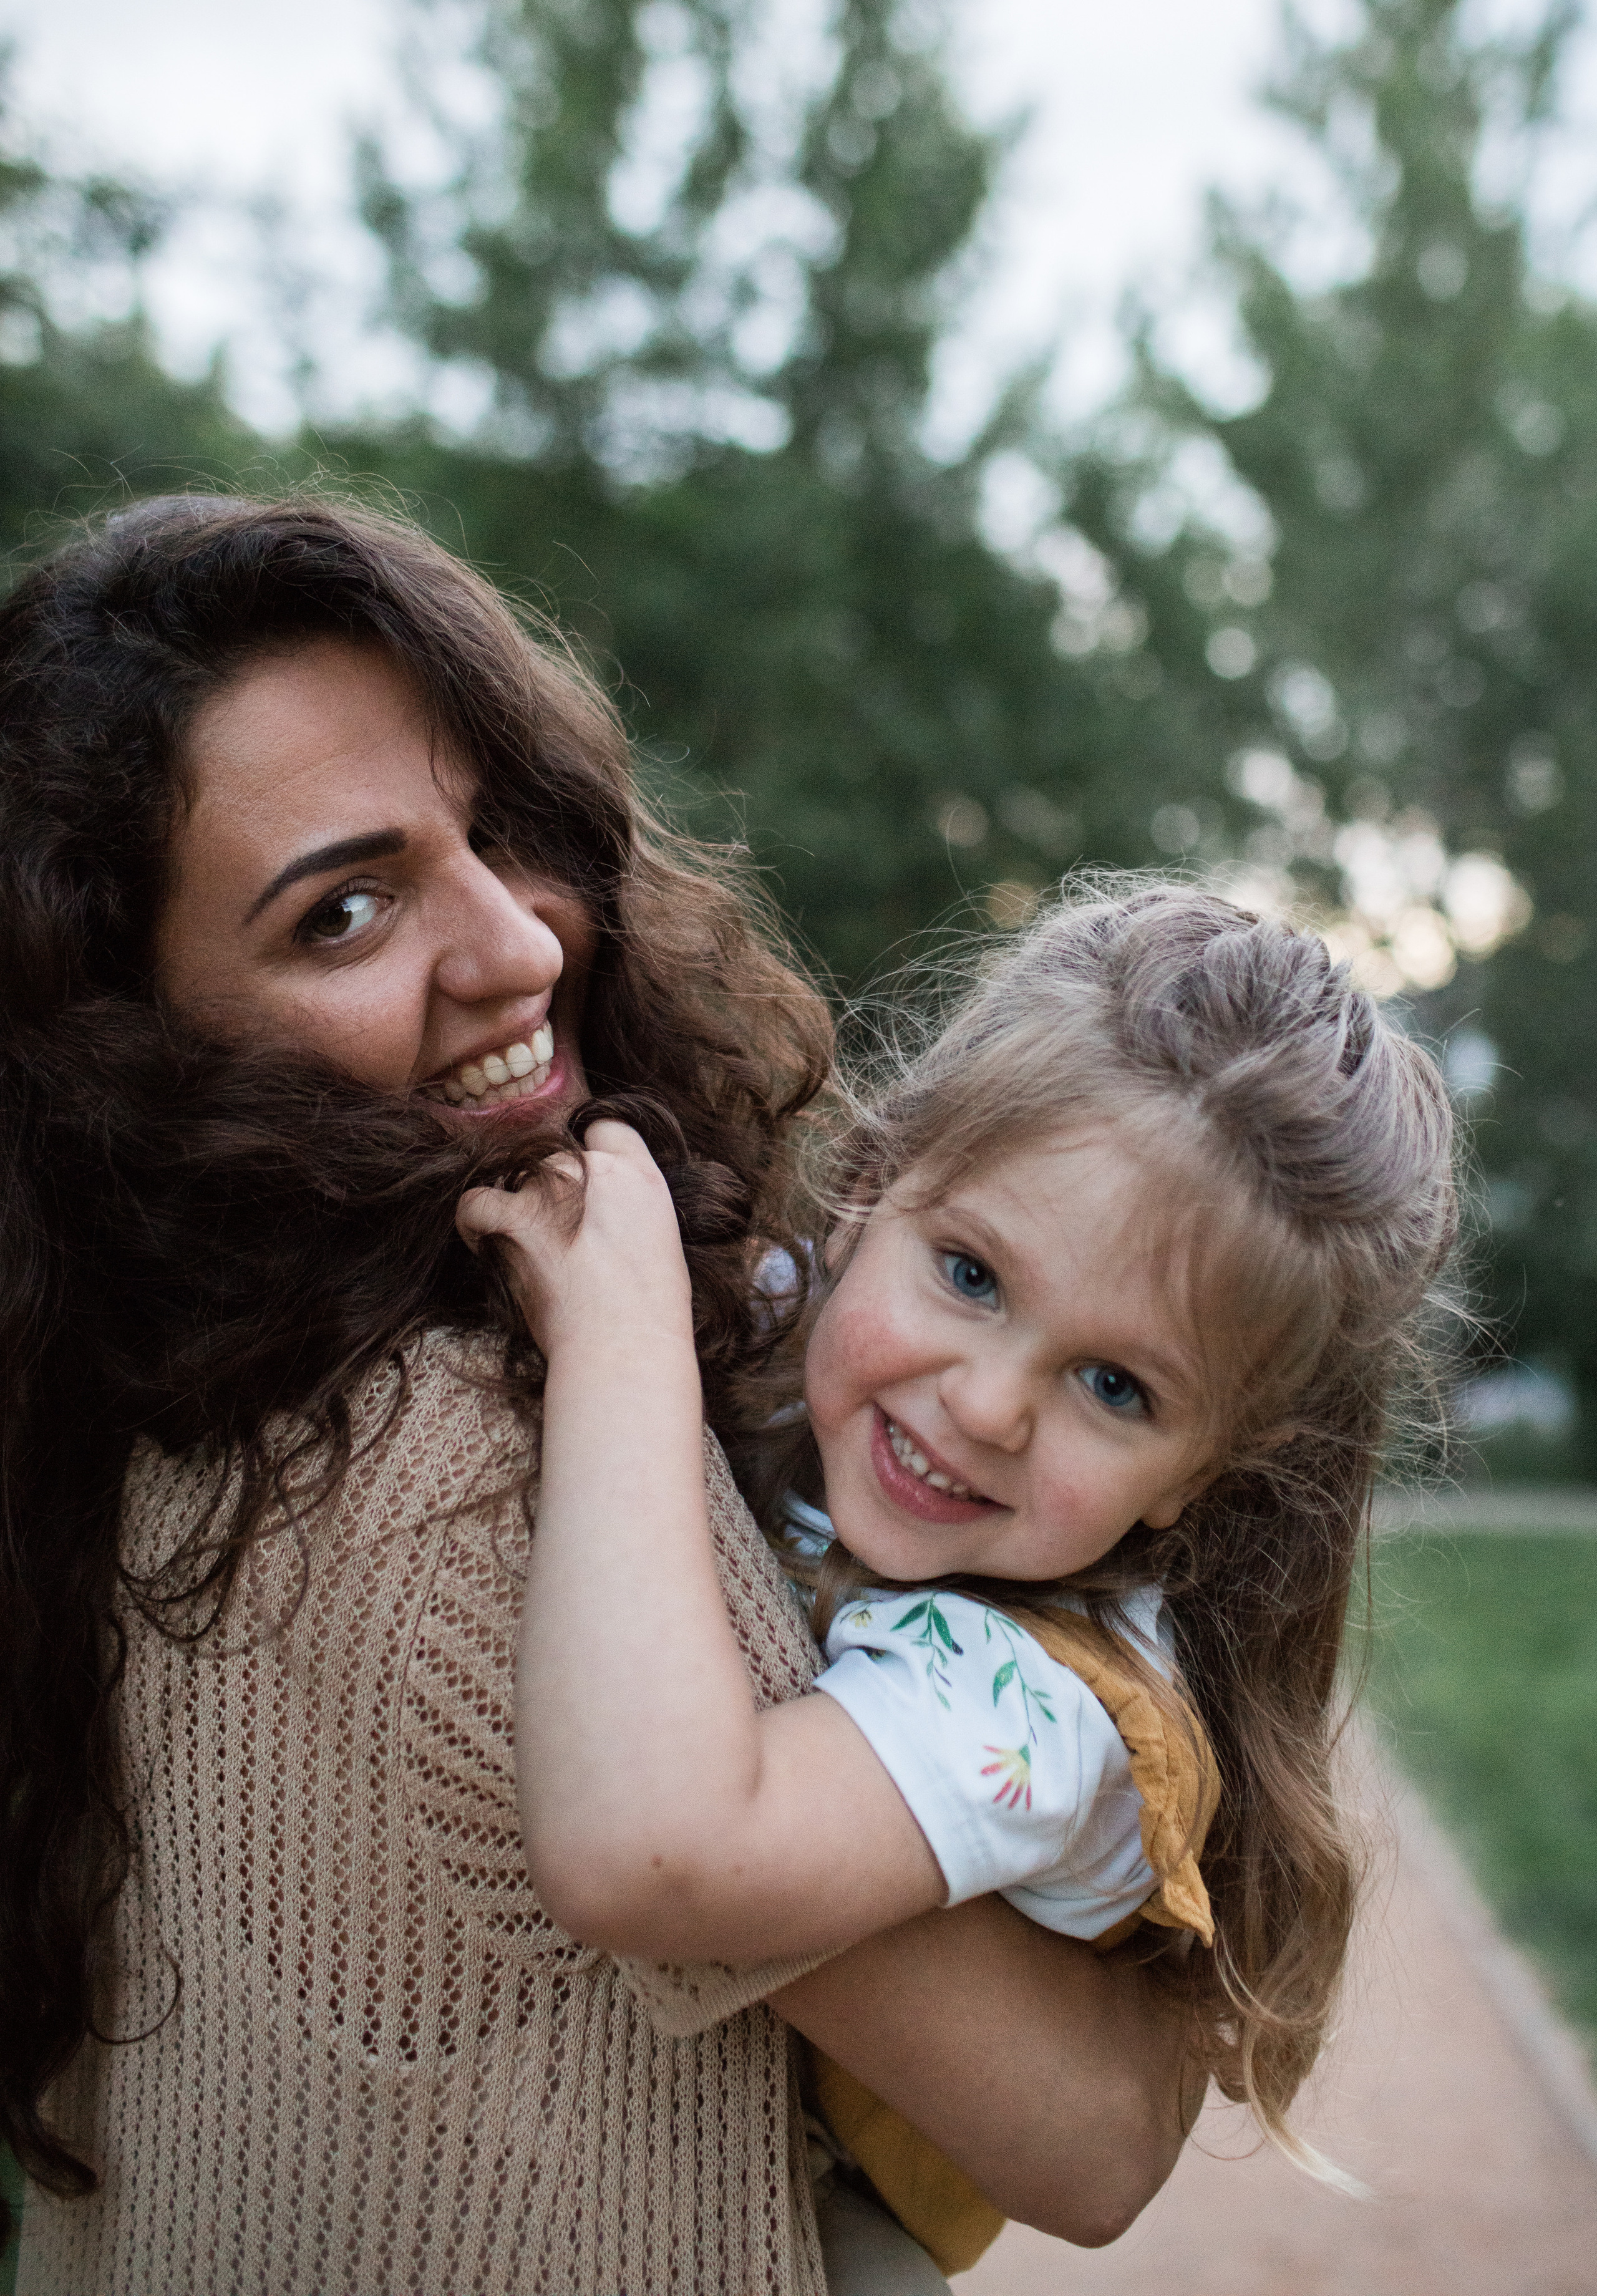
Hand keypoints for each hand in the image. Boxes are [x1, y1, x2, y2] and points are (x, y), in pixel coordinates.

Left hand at [457, 1120, 693, 1357]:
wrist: (623, 1347)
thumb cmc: (647, 1315)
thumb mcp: (660, 1243)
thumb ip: (629, 1212)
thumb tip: (600, 1218)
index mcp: (641, 1176)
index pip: (605, 1129)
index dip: (588, 1152)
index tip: (581, 1185)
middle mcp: (595, 1170)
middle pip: (557, 1157)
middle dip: (552, 1192)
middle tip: (556, 1238)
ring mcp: (552, 1189)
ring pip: (518, 1178)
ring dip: (518, 1208)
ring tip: (528, 1252)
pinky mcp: (514, 1218)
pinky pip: (476, 1201)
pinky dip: (474, 1223)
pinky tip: (483, 1242)